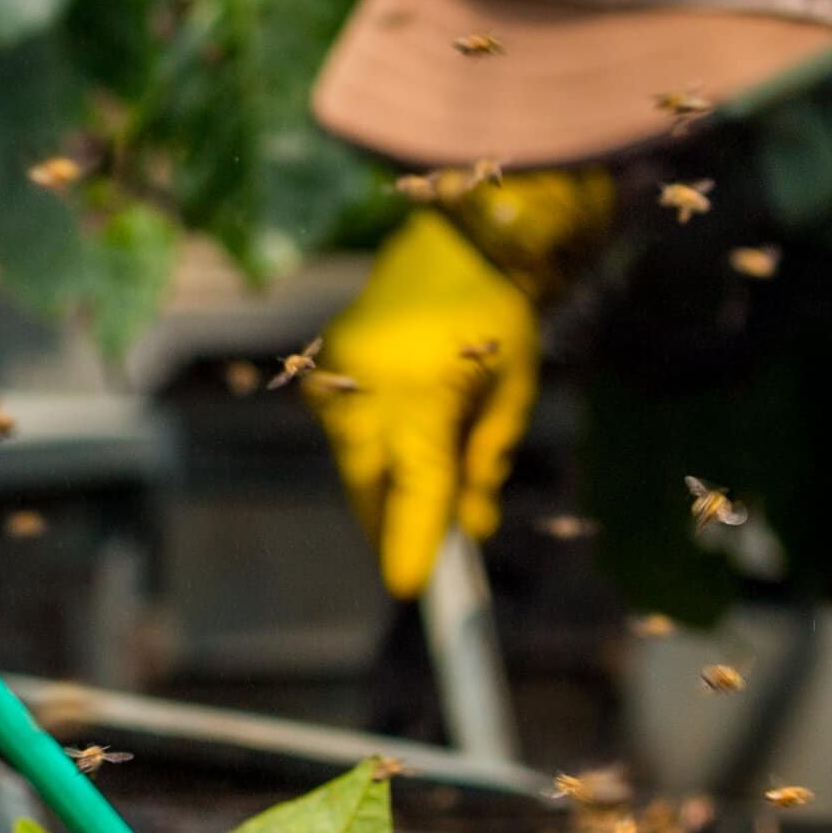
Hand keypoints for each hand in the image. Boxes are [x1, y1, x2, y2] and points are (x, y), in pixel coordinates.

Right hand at [312, 209, 545, 598]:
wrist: (444, 245)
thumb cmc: (494, 314)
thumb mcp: (510, 388)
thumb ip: (486, 457)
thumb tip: (473, 523)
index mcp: (418, 391)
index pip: (415, 484)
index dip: (412, 538)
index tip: (408, 587)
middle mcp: (364, 389)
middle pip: (369, 483)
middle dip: (390, 524)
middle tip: (419, 565)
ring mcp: (334, 380)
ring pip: (354, 463)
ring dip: (385, 487)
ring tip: (428, 492)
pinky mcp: (320, 374)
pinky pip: (346, 435)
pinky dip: (374, 453)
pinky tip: (405, 442)